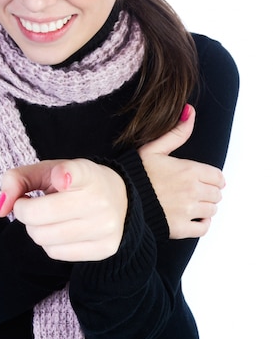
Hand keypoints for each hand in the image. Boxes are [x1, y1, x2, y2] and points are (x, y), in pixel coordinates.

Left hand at [0, 159, 127, 261]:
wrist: (120, 199)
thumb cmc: (75, 182)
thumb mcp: (48, 170)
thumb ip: (18, 179)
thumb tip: (0, 210)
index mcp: (87, 173)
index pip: (75, 174)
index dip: (64, 176)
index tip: (61, 177)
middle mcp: (99, 200)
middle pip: (39, 216)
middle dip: (24, 212)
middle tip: (30, 205)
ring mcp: (104, 227)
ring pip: (43, 238)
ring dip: (35, 229)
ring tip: (47, 218)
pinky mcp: (104, 249)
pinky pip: (56, 254)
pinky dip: (49, 243)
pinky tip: (61, 230)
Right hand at [138, 105, 225, 238]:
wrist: (120, 199)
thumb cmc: (135, 173)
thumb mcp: (154, 148)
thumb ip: (176, 132)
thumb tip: (189, 111)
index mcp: (189, 170)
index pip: (218, 177)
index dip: (212, 177)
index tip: (202, 178)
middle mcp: (193, 191)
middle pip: (217, 194)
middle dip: (209, 191)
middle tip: (194, 190)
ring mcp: (188, 210)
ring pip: (212, 210)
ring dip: (205, 206)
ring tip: (191, 203)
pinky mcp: (182, 228)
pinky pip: (204, 227)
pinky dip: (202, 223)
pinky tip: (192, 217)